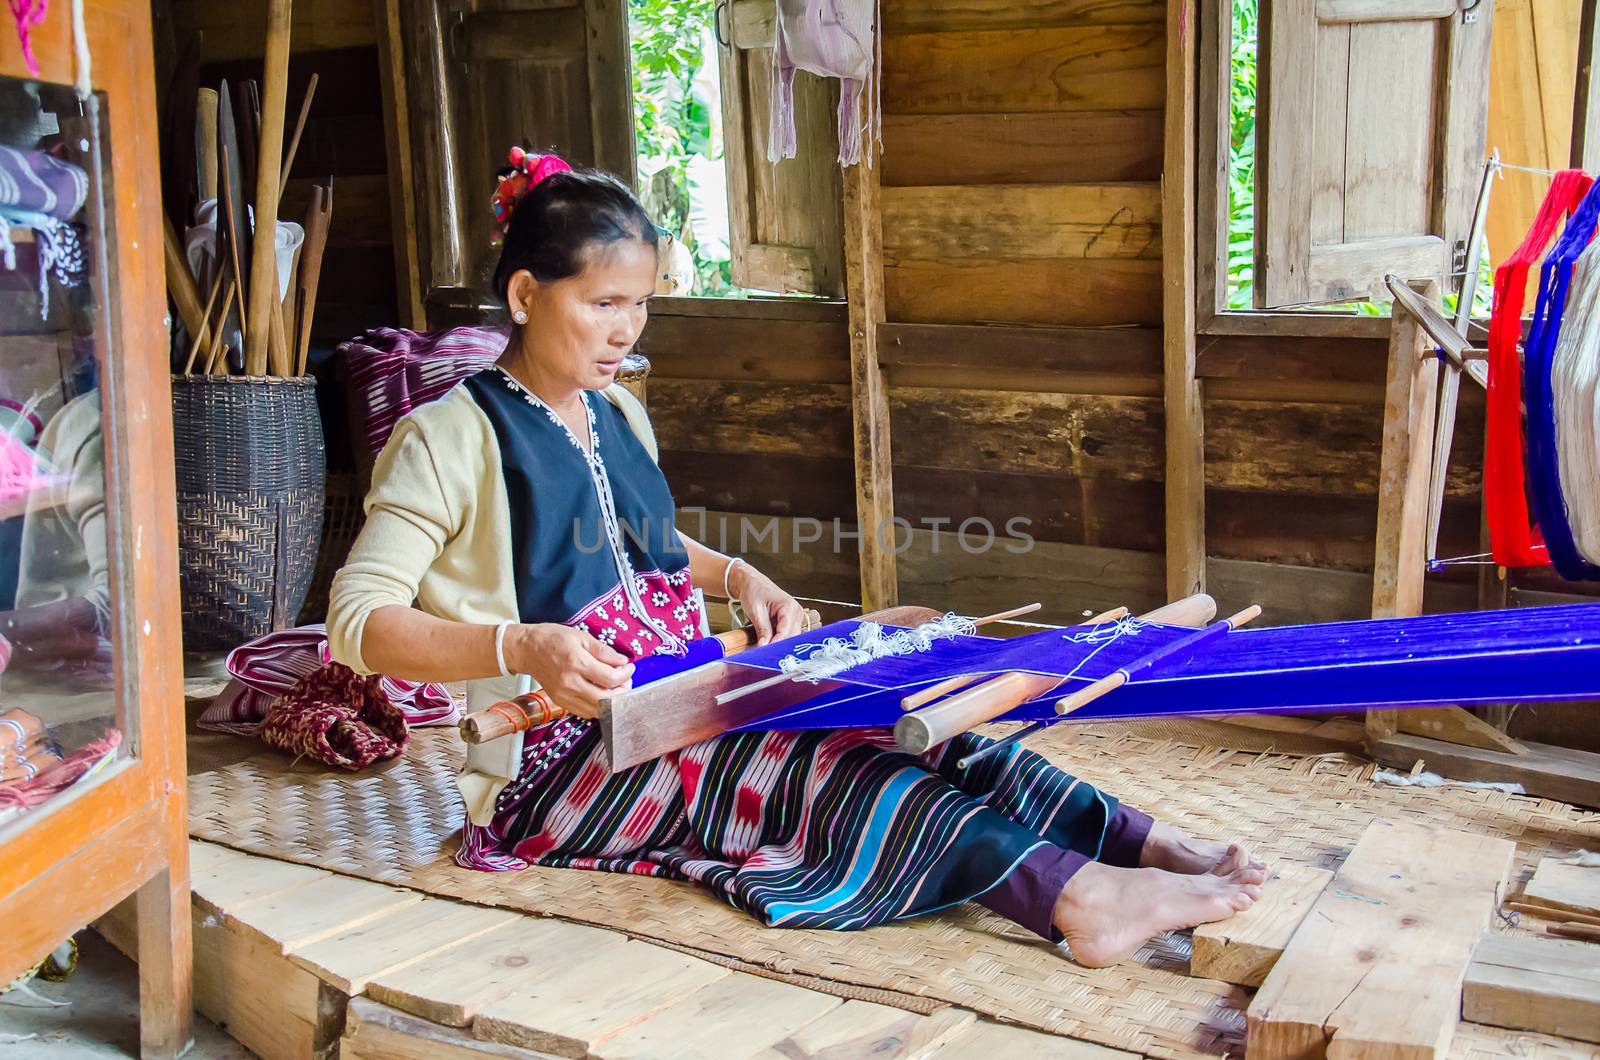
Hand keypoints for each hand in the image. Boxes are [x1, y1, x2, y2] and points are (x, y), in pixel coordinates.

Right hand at [504, 623, 634, 718]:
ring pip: (596, 710)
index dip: (625, 675)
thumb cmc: (553, 639)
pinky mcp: (560, 702)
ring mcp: (564, 695)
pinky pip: (585, 712)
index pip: (610, 678)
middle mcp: (569, 683)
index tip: (629, 667)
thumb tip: (622, 662)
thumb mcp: (581, 637)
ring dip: (612, 702)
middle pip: (606, 699)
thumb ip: (603, 651)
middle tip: (626, 680)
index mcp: (576, 663)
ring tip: (616, 688)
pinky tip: (601, 694)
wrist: (527, 649)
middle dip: (622, 691)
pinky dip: (598, 706)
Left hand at [729, 563, 804, 645]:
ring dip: (779, 644)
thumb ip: (762, 629)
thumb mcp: (755, 611)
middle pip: (791, 637)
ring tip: (766, 650)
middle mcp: (796, 612)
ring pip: (791, 638)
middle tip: (764, 655)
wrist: (752, 583)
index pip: (786, 631)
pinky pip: (787, 635)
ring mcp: (795, 617)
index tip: (766, 653)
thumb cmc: (754, 591)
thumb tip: (764, 646)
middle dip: (778, 646)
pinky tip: (769, 644)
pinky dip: (778, 640)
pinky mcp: (790, 621)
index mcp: (789, 606)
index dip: (776, 644)